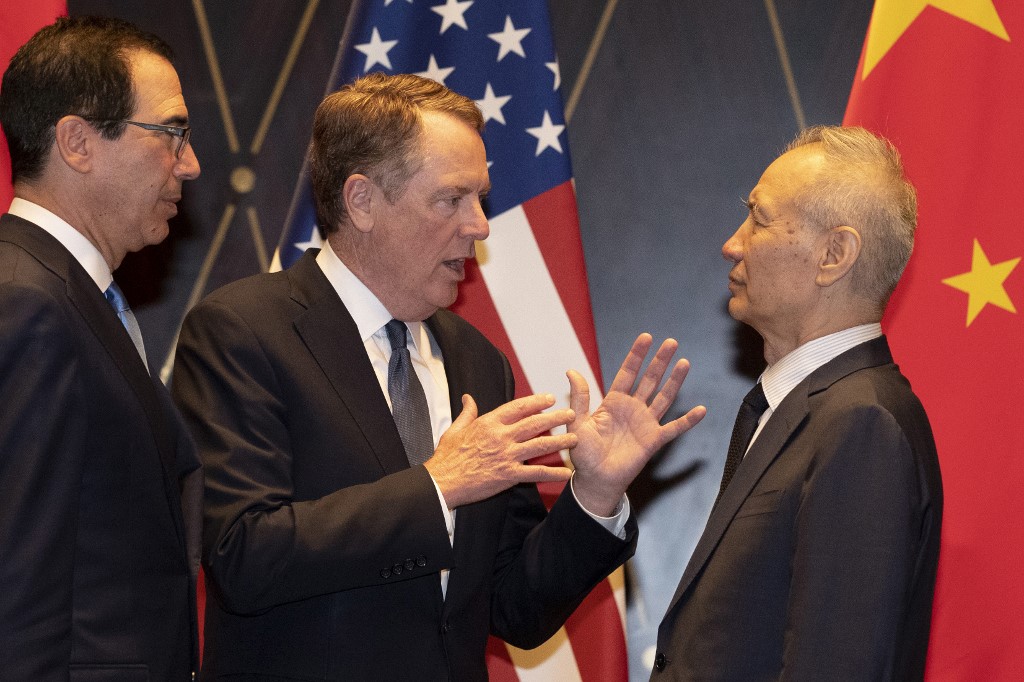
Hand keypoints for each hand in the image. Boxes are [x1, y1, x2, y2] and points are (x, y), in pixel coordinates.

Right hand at [425, 393, 576, 508]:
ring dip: (560, 441)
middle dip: (555, 418)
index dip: (536, 401)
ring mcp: (506, 456)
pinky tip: (566, 472)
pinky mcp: (508, 476)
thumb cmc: (447, 457)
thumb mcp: (454, 429)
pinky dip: (553, 473)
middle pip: (534, 423)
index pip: (518, 407)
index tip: (549, 398)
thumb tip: (468, 398)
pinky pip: (535, 473)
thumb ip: (466, 413)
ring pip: (540, 445)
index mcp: (489, 423)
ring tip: (575, 438)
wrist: (442, 482)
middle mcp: (501, 437)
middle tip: (571, 413)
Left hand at [568, 334, 706, 515]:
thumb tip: (571, 371)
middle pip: (649, 380)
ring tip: (684, 362)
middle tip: (671, 342)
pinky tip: (701, 409)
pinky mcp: (654, 440)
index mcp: (613, 402)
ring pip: (664, 397)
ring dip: (674, 381)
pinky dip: (688, 420)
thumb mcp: (577, 422)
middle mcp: (632, 408)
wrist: (595, 479)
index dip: (637, 355)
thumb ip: (579, 397)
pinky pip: (674, 428)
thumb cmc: (584, 453)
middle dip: (659, 361)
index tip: (646, 338)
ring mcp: (645, 423)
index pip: (627, 373)